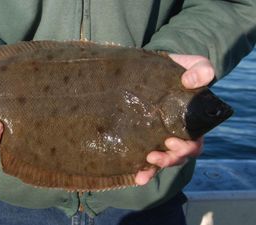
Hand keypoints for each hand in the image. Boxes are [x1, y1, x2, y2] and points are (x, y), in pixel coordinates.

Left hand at [135, 54, 214, 184]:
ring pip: (162, 161)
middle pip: (178, 156)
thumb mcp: (195, 64)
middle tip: (156, 154)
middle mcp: (177, 135)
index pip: (194, 143)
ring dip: (155, 168)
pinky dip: (143, 170)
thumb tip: (192, 81)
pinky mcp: (143, 137)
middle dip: (169, 159)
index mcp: (192, 123)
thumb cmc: (179, 70)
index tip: (172, 141)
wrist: (154, 68)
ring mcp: (159, 137)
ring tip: (146, 165)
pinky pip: (144, 159)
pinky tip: (137, 176)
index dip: (186, 148)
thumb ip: (201, 70)